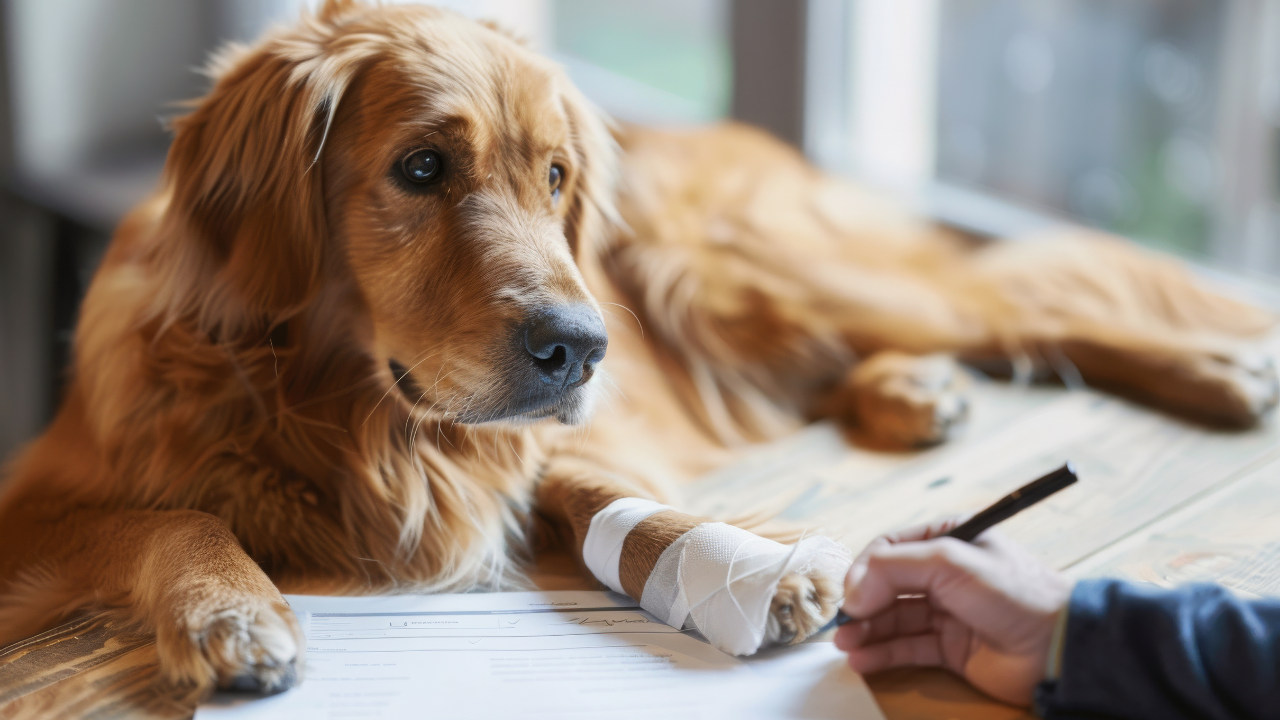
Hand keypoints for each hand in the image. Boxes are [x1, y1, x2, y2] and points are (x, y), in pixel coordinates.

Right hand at [835, 520, 1071, 706]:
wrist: (1057, 645)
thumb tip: (853, 594)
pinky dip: (882, 653)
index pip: (889, 549)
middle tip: (844, 624)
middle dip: (862, 604)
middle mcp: (944, 574)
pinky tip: (862, 660)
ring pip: (894, 618)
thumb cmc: (1012, 591)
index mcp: (947, 539)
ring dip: (866, 630)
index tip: (853, 595)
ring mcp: (946, 611)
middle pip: (887, 585)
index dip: (866, 571)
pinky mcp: (950, 648)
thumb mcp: (949, 561)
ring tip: (845, 645)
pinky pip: (908, 647)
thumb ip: (894, 568)